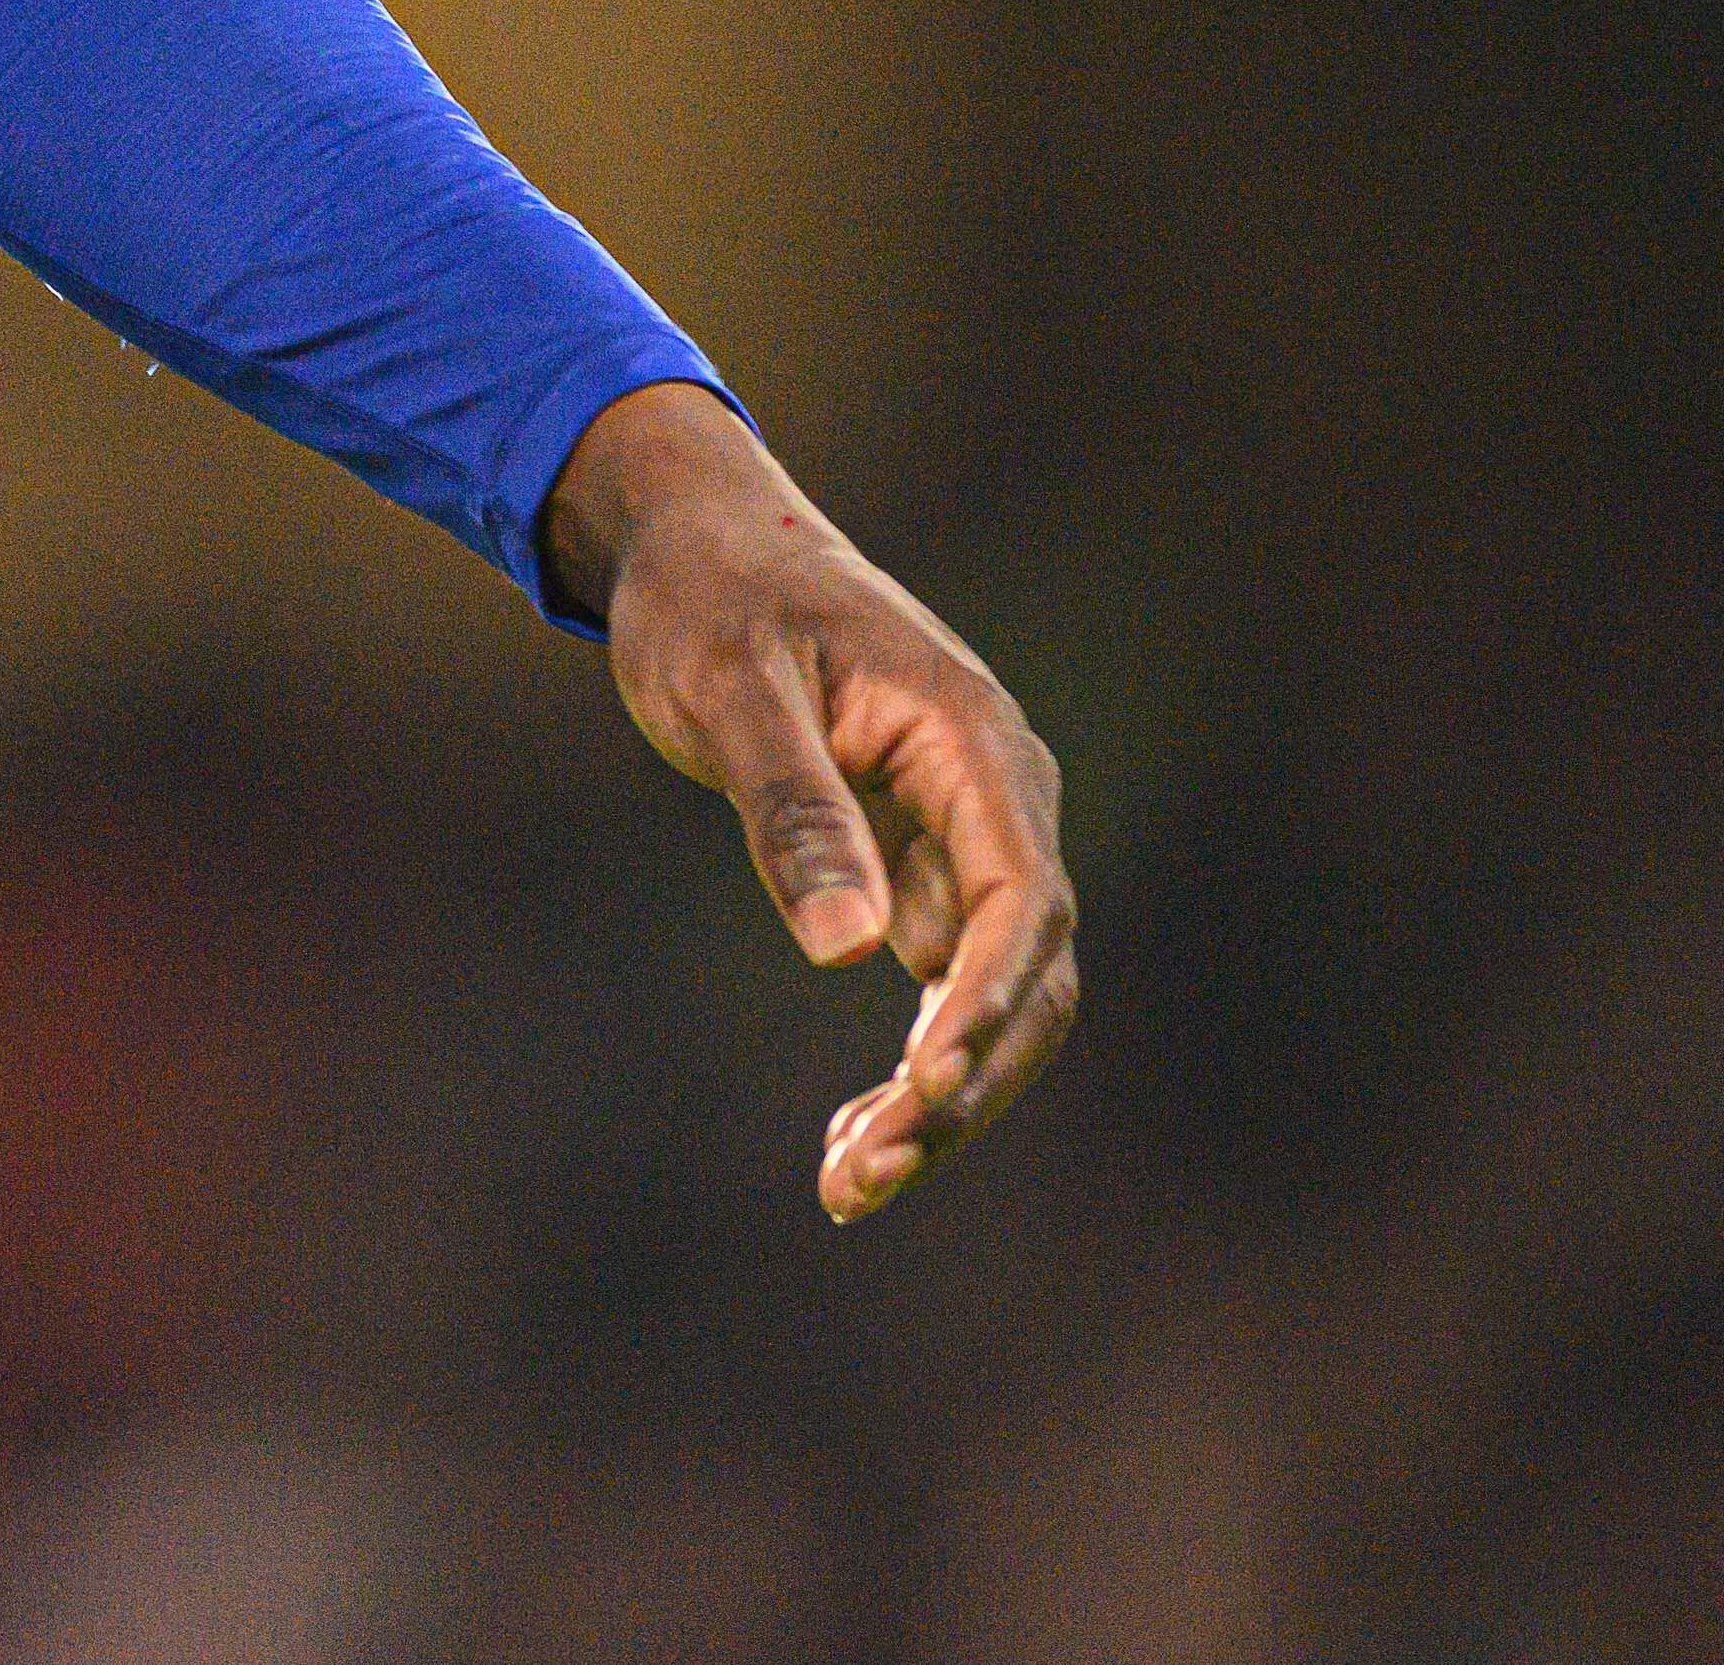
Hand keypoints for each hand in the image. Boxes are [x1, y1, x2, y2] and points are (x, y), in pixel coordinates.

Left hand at [542, 381, 1077, 1221]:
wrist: (695, 539)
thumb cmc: (709, 598)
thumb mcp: (729, 689)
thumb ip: (792, 809)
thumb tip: (852, 953)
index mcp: (970, 741)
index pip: (1021, 900)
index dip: (986, 1006)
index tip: (926, 1087)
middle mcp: (995, 795)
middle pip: (1027, 973)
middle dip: (960, 1084)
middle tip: (861, 1173)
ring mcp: (969, 834)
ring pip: (994, 996)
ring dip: (940, 1095)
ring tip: (846, 1183)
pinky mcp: (928, 864)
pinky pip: (947, 984)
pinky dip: (912, 1064)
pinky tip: (847, 1140)